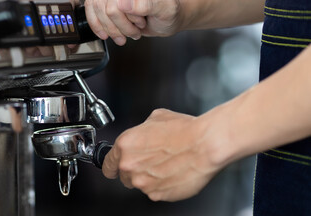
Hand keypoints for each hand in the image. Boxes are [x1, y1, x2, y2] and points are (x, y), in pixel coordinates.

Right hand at [85, 0, 181, 45]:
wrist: (166, 16)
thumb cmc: (169, 12)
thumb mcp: (167, 10)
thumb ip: (148, 5)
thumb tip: (124, 2)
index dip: (128, 19)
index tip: (141, 24)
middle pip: (106, 5)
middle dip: (118, 26)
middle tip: (133, 32)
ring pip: (97, 7)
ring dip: (109, 27)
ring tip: (124, 33)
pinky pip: (91, 6)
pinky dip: (96, 23)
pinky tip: (105, 33)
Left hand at [103, 109, 222, 201]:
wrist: (205, 145)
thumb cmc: (185, 131)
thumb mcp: (156, 118)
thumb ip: (141, 130)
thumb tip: (143, 133)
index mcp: (125, 145)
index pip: (108, 164)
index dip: (113, 165)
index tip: (115, 168)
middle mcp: (130, 165)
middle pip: (124, 176)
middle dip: (135, 170)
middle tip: (152, 161)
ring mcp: (143, 182)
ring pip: (140, 184)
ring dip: (148, 178)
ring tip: (166, 166)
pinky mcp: (157, 195)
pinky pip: (155, 192)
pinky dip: (162, 186)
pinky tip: (173, 173)